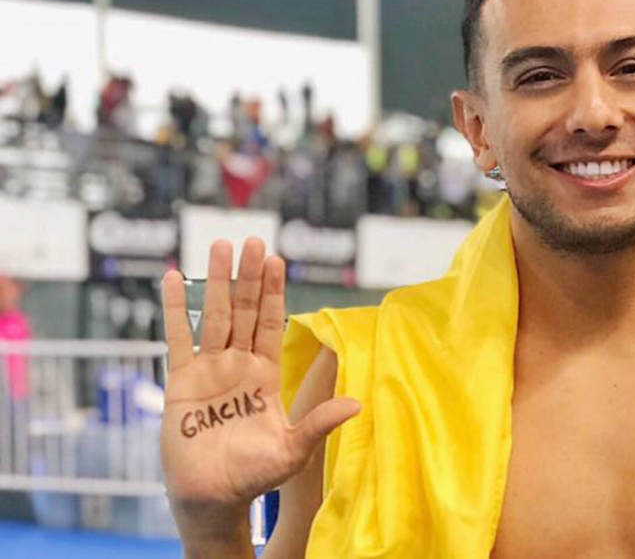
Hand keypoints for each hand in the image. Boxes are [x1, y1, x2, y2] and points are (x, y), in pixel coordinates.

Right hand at [159, 238, 359, 511]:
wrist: (211, 497)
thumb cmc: (254, 476)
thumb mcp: (292, 450)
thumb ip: (318, 424)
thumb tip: (357, 405)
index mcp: (266, 374)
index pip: (272, 323)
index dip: (274, 292)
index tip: (277, 259)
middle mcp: (238, 364)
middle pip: (244, 311)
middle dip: (248, 276)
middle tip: (251, 239)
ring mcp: (209, 370)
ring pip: (214, 316)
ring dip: (217, 281)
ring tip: (219, 245)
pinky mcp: (180, 382)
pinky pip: (177, 338)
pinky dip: (175, 309)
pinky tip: (176, 278)